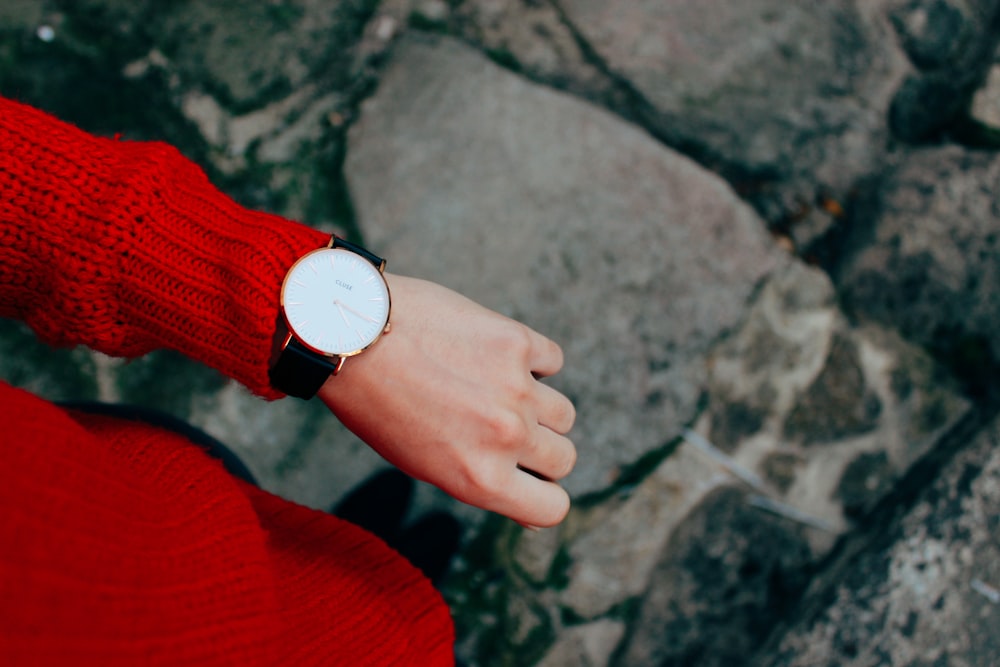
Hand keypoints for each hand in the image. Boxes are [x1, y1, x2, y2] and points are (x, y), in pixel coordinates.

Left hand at [317, 274, 576, 527]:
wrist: (351, 333)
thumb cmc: (376, 403)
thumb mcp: (421, 463)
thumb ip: (479, 480)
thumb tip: (527, 504)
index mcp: (481, 479)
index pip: (552, 508)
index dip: (544, 496)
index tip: (529, 480)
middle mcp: (506, 438)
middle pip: (563, 458)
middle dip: (541, 450)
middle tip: (503, 430)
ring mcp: (517, 388)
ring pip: (563, 413)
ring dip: (539, 407)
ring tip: (496, 392)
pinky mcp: (517, 341)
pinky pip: (553, 360)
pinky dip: (534, 360)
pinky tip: (496, 356)